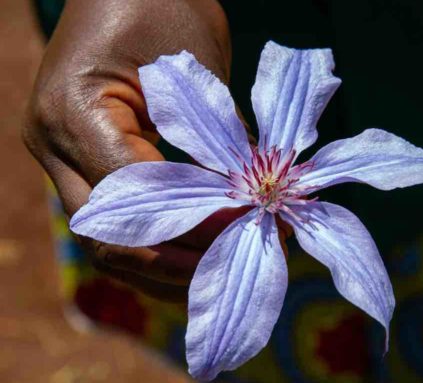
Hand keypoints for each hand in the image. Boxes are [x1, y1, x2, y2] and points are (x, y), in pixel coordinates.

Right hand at [24, 0, 274, 301]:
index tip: (249, 229)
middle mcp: (55, 146)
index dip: (195, 226)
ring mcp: (62, 158)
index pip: (136, 198)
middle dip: (175, 265)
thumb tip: (249, 206)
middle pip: (109, 239)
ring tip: (215, 274)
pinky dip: (153, 245)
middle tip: (232, 269)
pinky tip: (192, 253)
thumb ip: (216, 142)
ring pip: (107, 242)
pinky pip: (115, 221)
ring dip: (162, 268)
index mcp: (74, 115)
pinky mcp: (82, 162)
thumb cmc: (161, 2)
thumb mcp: (196, 68)